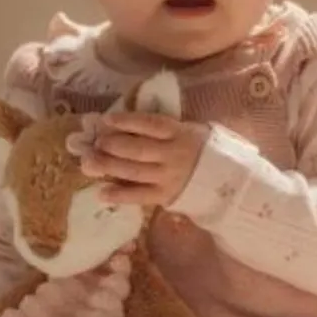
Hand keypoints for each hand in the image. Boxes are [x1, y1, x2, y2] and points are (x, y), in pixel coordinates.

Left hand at [80, 112, 209, 206]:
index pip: (150, 124)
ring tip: (88, 163)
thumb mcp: (190, 130)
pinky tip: (102, 193)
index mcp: (181, 133)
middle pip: (138, 149)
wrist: (228, 181)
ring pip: (134, 172)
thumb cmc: (204, 149)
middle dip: (112, 145)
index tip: (106, 120)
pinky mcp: (166, 196)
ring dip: (109, 167)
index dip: (127, 121)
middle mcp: (173, 155)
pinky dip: (120, 195)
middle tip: (94, 143)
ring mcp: (169, 177)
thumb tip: (126, 122)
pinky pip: (140, 196)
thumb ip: (164, 127)